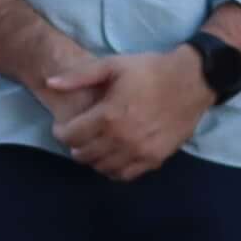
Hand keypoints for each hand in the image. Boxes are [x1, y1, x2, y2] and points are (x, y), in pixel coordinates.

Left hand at [38, 44, 209, 181]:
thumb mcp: (113, 65)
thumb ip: (79, 77)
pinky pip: (125, 175)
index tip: (62, 127)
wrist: (192, 81)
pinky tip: (113, 156)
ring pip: (102, 168)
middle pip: (84, 155)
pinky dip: (113, 169)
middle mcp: (121, 139)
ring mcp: (139, 152)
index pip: (71, 136)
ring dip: (93, 159)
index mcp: (108, 116)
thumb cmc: (150, 70)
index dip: (61, 132)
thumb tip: (49, 83)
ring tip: (95, 146)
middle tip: (78, 135)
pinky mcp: (155, 159)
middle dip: (75, 146)